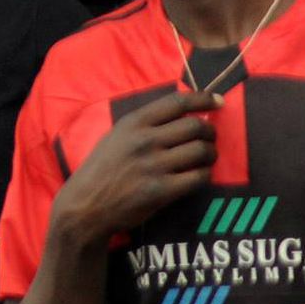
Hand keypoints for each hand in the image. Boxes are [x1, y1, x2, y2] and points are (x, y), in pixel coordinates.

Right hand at [51, 89, 219, 240]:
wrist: (86, 205)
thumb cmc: (101, 169)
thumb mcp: (115, 137)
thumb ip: (144, 126)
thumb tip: (183, 116)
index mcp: (132, 123)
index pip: (177, 102)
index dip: (203, 98)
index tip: (218, 101)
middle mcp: (144, 140)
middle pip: (196, 126)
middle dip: (209, 131)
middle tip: (208, 138)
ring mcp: (154, 165)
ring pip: (202, 151)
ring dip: (211, 153)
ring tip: (205, 158)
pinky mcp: (162, 190)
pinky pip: (199, 177)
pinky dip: (205, 174)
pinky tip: (197, 175)